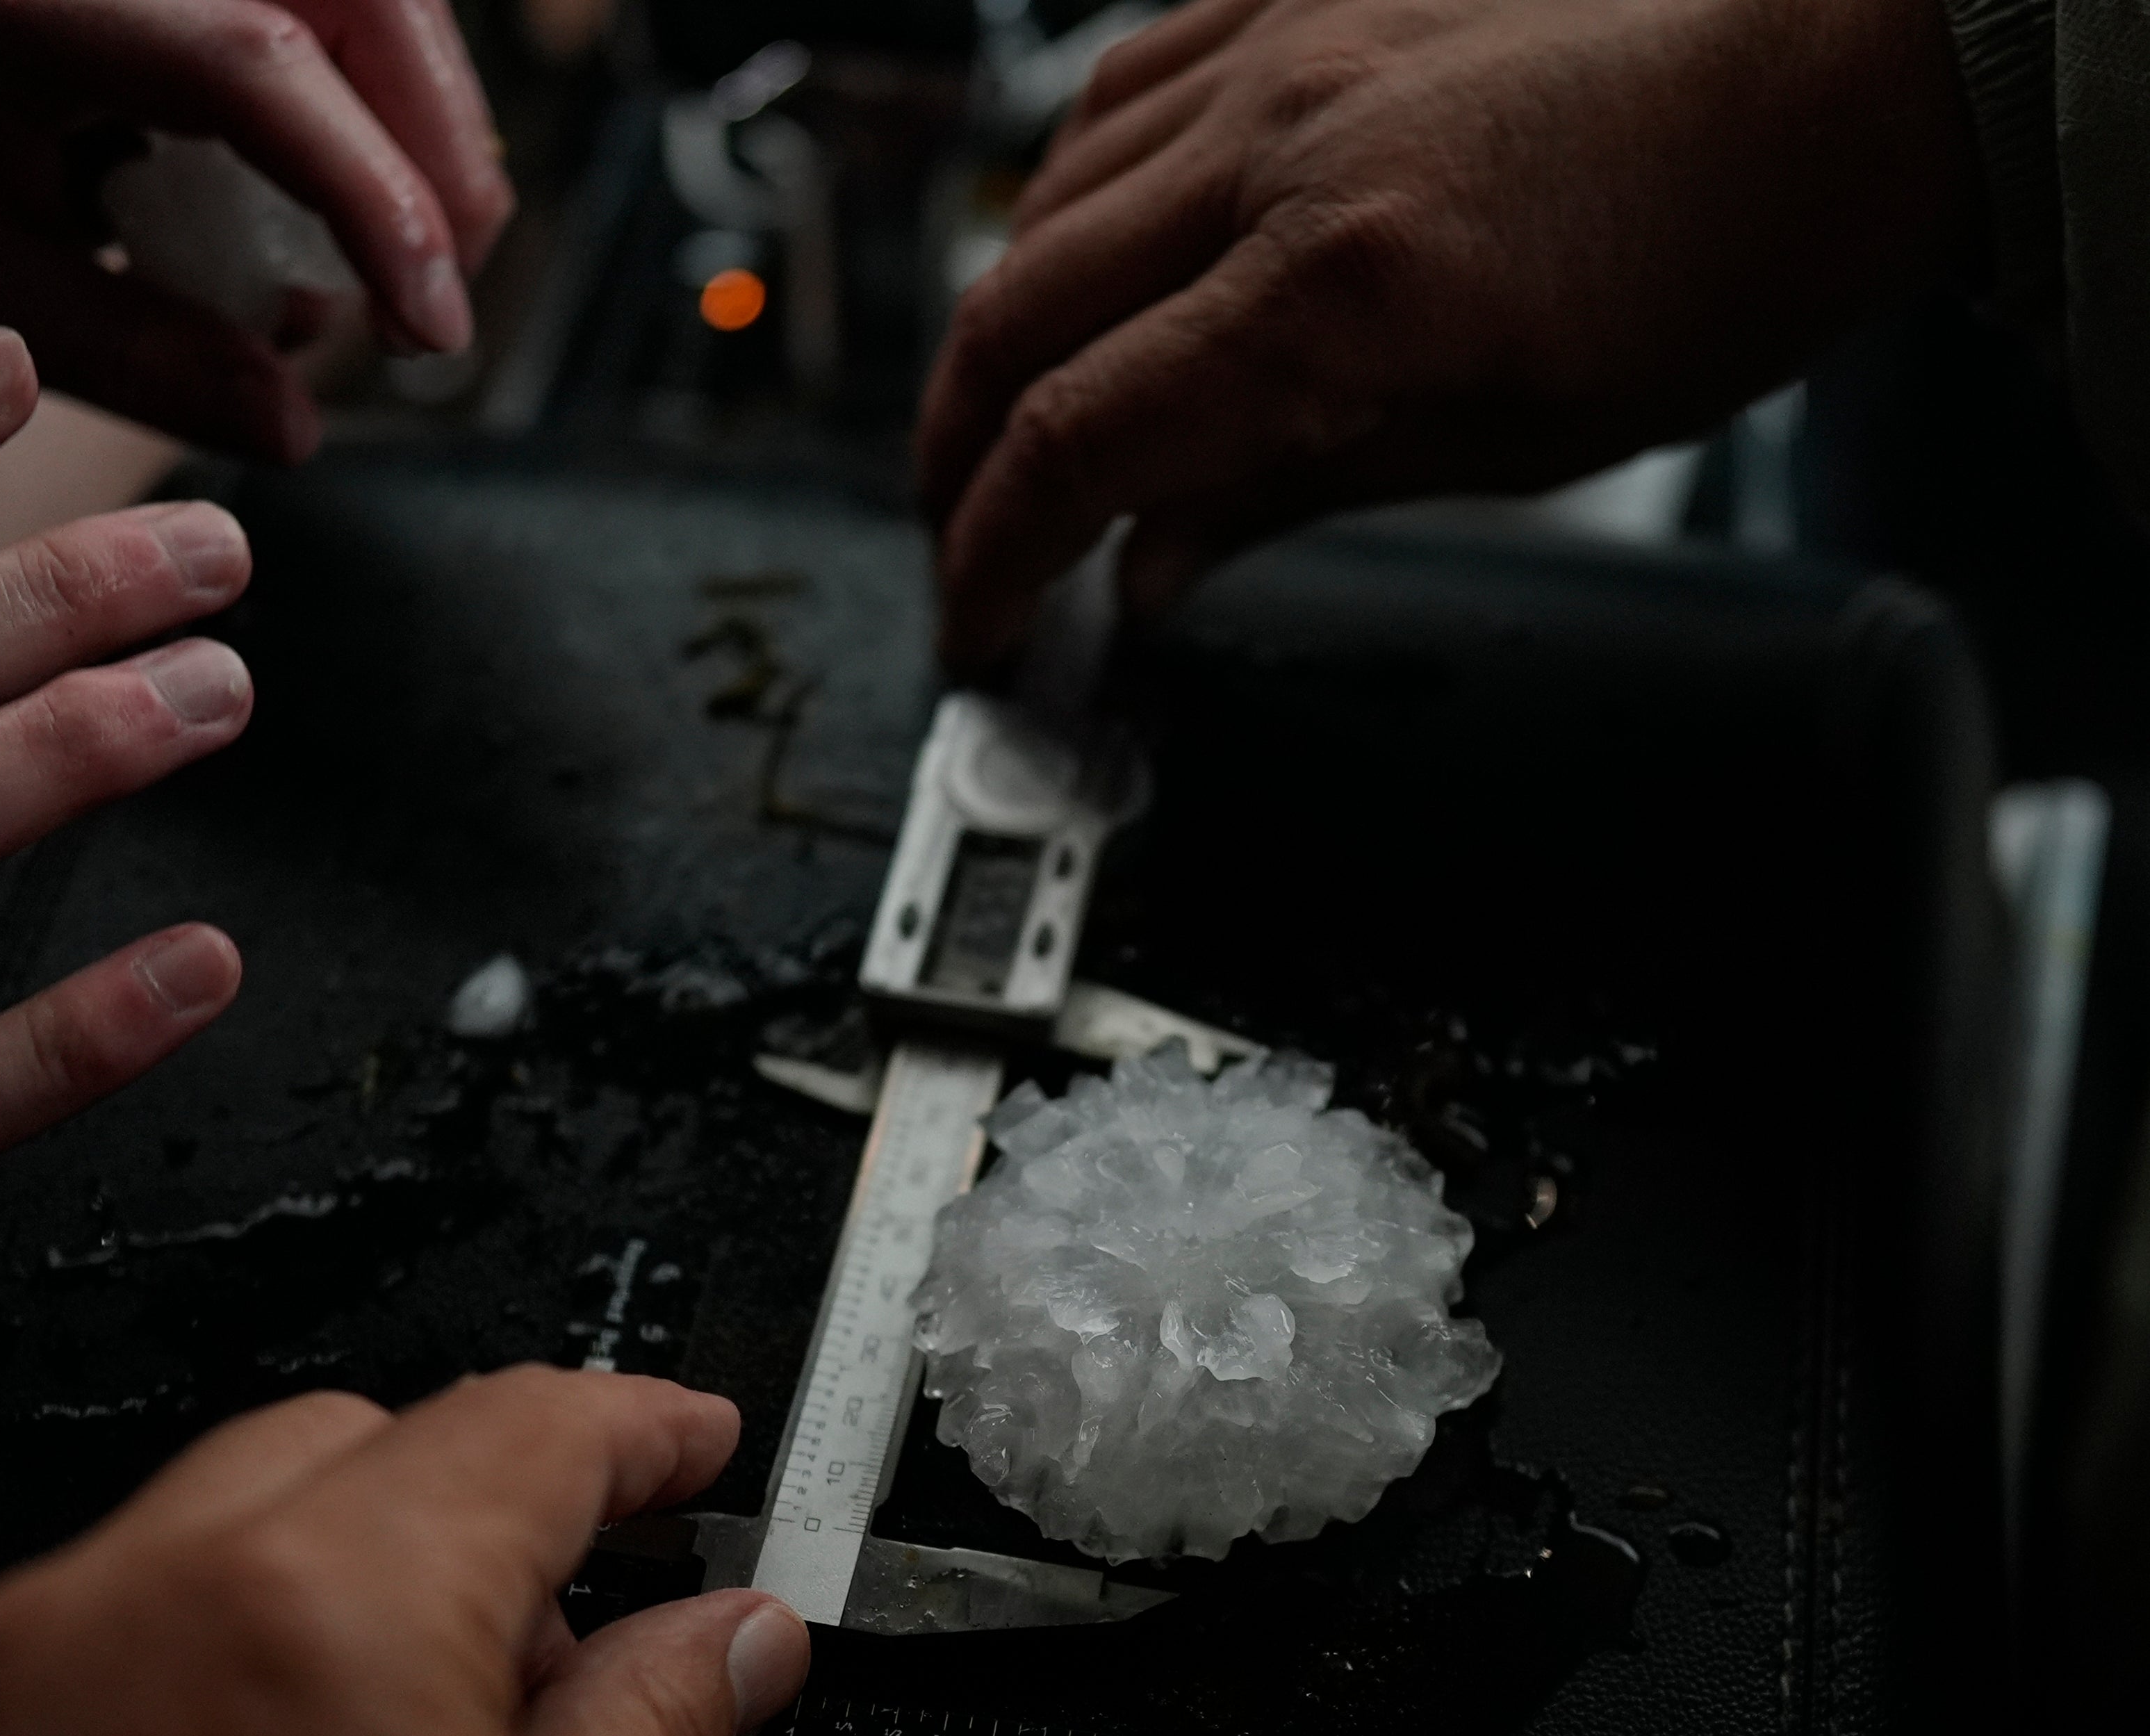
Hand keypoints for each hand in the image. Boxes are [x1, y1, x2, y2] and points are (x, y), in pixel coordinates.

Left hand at [0, 0, 515, 461]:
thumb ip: (150, 363)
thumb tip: (302, 423)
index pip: (255, 65)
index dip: (373, 194)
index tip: (431, 324)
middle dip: (429, 144)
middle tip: (439, 300)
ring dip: (409, 125)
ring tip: (398, 273)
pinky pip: (309, 19)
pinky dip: (355, 112)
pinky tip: (338, 221)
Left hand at [0, 1368, 810, 1735]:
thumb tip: (720, 1649)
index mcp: (311, 1623)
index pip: (522, 1430)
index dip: (636, 1433)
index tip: (680, 1454)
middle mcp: (99, 1627)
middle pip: (326, 1464)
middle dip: (454, 1523)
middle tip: (551, 1660)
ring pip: (161, 1577)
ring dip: (285, 1635)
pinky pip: (28, 1712)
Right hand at [917, 0, 1987, 670]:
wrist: (1839, 72)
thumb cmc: (1718, 250)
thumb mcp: (1509, 441)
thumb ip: (1292, 494)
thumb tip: (1153, 563)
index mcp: (1338, 289)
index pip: (1074, 443)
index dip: (992, 553)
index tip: (980, 620)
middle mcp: (1282, 150)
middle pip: (1015, 317)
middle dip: (954, 454)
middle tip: (960, 534)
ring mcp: (1281, 53)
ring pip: (1040, 200)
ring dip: (995, 325)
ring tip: (1003, 408)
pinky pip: (1115, 86)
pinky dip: (1066, 189)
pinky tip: (1077, 243)